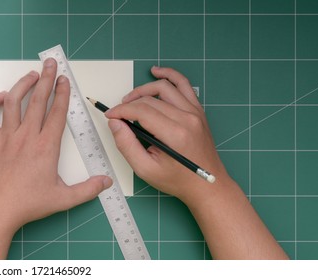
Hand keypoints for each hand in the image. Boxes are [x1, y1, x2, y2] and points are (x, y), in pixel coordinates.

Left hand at [0, 58, 111, 231]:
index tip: (64, 80)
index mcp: (46, 147)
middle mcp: (26, 137)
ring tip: (31, 75)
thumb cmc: (27, 205)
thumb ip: (87, 190)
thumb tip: (105, 183)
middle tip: (51, 64)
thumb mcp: (63, 199)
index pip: (57, 112)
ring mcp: (6, 137)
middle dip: (46, 78)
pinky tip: (1, 96)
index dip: (62, 93)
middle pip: (38, 100)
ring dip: (23, 84)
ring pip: (14, 101)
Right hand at [105, 66, 229, 201]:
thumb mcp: (145, 170)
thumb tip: (115, 124)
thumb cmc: (177, 180)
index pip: (141, 111)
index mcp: (174, 134)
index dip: (121, 111)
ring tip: (130, 99)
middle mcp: (187, 118)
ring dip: (144, 89)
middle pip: (150, 100)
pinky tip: (156, 72)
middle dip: (129, 104)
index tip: (110, 116)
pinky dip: (169, 75)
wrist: (207, 185)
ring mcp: (194, 112)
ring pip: (165, 87)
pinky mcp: (198, 111)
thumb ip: (127, 145)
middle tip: (117, 115)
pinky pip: (183, 85)